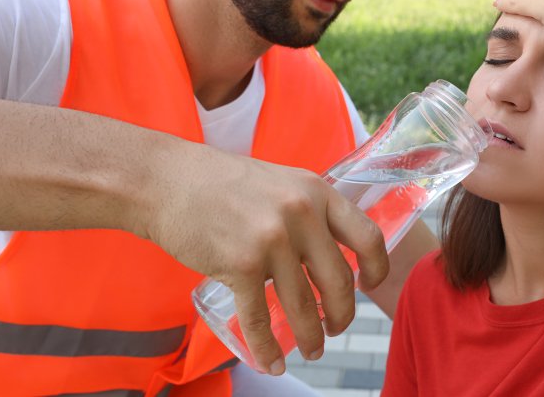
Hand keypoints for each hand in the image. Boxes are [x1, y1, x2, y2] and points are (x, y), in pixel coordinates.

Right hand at [135, 139, 387, 374]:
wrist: (166, 180)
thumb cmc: (220, 183)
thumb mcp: (279, 182)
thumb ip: (306, 209)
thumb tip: (329, 246)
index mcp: (317, 192)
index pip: (367, 235)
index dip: (377, 268)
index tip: (369, 285)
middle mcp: (301, 214)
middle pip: (339, 281)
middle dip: (342, 315)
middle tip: (335, 328)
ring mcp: (272, 240)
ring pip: (303, 306)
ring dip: (311, 337)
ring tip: (312, 350)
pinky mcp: (241, 264)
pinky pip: (260, 318)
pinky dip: (267, 348)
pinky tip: (271, 362)